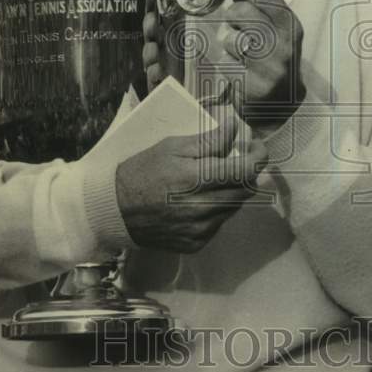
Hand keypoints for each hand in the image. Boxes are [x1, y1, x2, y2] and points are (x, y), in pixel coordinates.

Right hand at [115, 112, 268, 252]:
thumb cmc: (142, 171)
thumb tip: (236, 127)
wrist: (113, 211)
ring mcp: (200, 230)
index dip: (258, 157)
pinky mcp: (196, 244)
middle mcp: (201, 208)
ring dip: (233, 190)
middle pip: (247, 190)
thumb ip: (209, 140)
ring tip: (217, 178)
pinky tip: (202, 200)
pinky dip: (218, 208)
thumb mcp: (172, 146)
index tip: (257, 147)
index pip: (245, 170)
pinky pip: (220, 223)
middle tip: (241, 159)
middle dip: (249, 172)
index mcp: (195, 179)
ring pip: (235, 207)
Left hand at [218, 0, 305, 134]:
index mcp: (291, 27)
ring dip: (227, 42)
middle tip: (235, 25)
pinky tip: (238, 68)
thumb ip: (258, 4)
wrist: (279, 105)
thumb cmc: (271, 59)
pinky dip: (225, 62)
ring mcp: (269, 69)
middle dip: (230, 16)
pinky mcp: (251, 87)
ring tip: (239, 51)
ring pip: (229, 38)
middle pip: (241, 13)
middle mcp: (284, 47)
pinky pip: (223, 62)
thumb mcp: (275, 29)